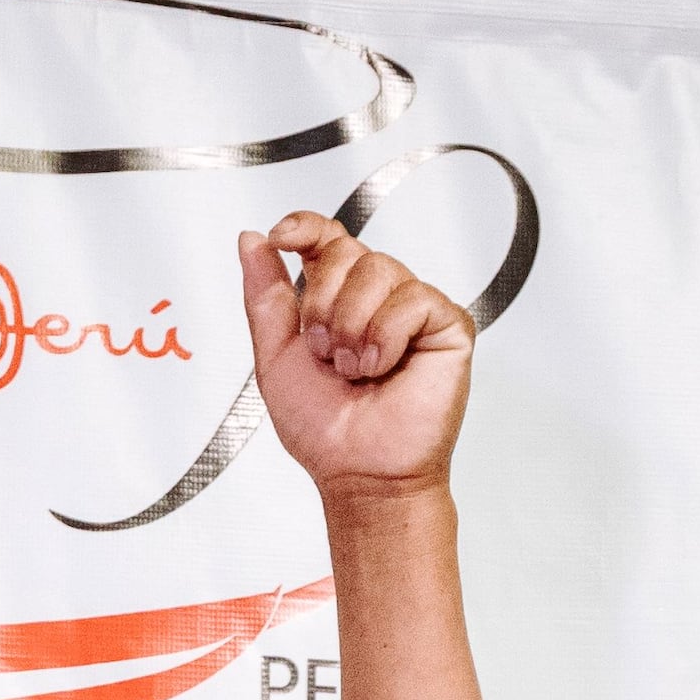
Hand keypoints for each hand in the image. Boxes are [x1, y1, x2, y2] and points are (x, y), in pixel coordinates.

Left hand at [242, 214, 469, 501]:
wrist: (358, 472)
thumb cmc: (324, 430)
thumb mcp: (274, 357)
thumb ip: (263, 298)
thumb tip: (250, 240)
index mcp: (337, 300)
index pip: (327, 239)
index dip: (305, 227)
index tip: (281, 237)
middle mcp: (377, 299)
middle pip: (347, 250)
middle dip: (323, 304)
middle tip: (326, 353)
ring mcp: (414, 309)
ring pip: (379, 268)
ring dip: (352, 326)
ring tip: (355, 369)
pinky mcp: (448, 325)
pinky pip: (412, 298)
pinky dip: (385, 337)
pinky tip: (382, 368)